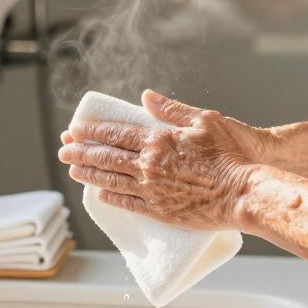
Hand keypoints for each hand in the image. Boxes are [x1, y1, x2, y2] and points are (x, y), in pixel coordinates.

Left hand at [58, 90, 271, 229]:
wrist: (243, 192)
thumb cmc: (230, 154)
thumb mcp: (204, 120)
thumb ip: (171, 109)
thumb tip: (145, 96)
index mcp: (158, 140)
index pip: (115, 133)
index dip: (92, 131)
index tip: (74, 131)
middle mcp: (149, 165)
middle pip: (106, 157)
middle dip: (81, 153)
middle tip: (64, 151)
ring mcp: (152, 190)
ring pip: (112, 181)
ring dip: (89, 175)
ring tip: (74, 171)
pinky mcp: (160, 211)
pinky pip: (129, 204)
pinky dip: (112, 199)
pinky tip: (101, 196)